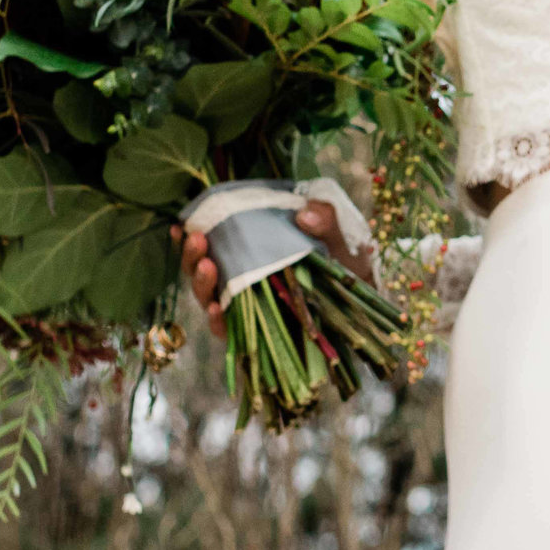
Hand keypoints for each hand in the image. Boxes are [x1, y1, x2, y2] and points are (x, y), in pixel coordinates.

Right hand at [172, 199, 374, 339]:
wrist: (369, 306)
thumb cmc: (349, 265)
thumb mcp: (341, 236)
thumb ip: (326, 219)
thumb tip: (303, 214)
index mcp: (253, 251)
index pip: (213, 241)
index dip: (191, 234)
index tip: (181, 224)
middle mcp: (244, 278)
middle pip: (202, 268)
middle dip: (192, 255)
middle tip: (197, 239)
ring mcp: (248, 307)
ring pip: (210, 297)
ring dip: (201, 282)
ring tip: (207, 266)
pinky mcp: (256, 335)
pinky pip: (229, 329)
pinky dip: (218, 320)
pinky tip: (216, 308)